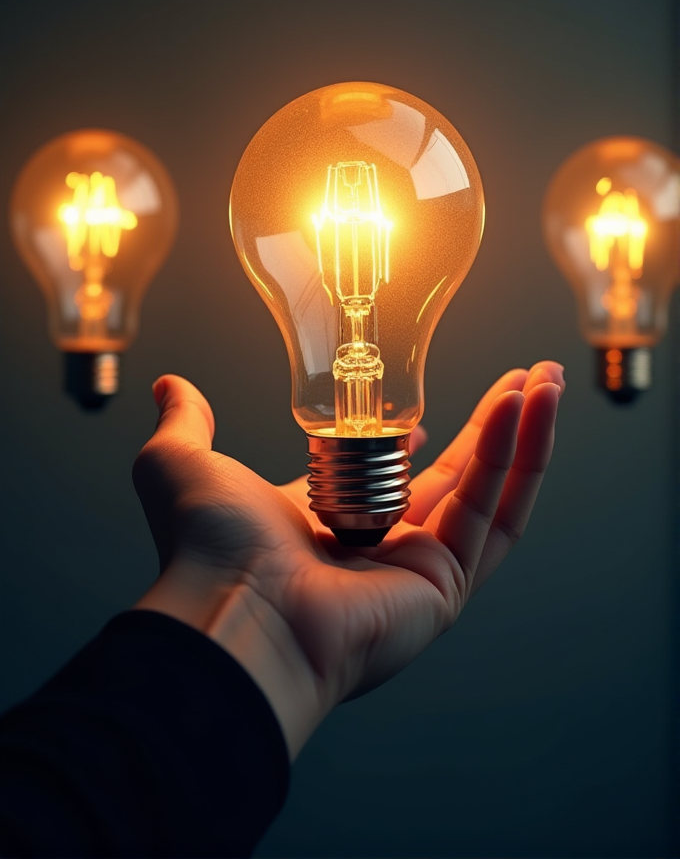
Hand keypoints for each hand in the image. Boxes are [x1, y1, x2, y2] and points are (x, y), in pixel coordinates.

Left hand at [132, 363, 563, 758]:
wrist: (234, 611)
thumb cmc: (208, 548)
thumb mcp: (185, 463)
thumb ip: (187, 421)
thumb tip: (169, 386)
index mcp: (328, 521)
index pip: (388, 480)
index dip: (412, 445)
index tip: (424, 417)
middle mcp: (379, 548)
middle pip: (456, 481)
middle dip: (494, 429)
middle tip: (525, 381)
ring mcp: (417, 568)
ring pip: (490, 493)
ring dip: (524, 434)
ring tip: (547, 381)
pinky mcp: (446, 585)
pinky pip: (496, 513)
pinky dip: (520, 458)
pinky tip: (532, 408)